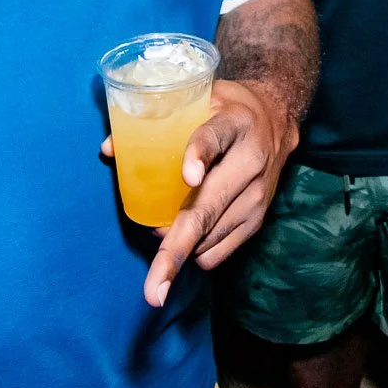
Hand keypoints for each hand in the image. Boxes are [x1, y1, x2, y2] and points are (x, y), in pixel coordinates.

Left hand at [140, 79, 296, 306]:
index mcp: (233, 123)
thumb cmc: (226, 109)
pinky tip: (185, 236)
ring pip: (209, 238)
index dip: (199, 155)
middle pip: (208, 209)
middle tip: (154, 288)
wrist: (277, 120)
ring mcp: (257, 196)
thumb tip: (109, 149)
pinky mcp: (259, 219)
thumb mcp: (198, 99)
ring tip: (159, 231)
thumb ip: (155, 120)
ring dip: (177, 247)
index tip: (188, 177)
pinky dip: (195, 252)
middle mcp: (250, 162)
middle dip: (176, 251)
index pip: (214, 137)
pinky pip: (219, 251)